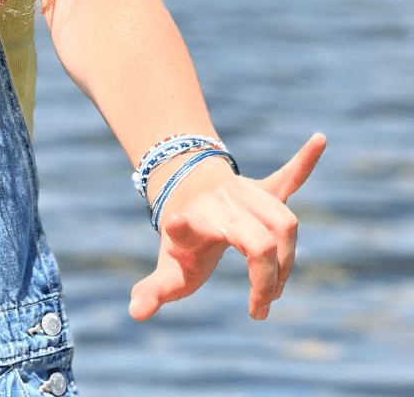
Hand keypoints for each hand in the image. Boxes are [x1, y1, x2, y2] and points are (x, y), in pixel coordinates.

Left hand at [129, 133, 326, 321]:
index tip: (180, 227)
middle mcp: (228, 199)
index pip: (228, 245)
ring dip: (288, 258)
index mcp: (206, 218)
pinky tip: (319, 139)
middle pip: (269, 240)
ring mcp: (249, 192)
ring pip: (286, 221)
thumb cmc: (182, 240)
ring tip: (275, 287)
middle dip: (271, 278)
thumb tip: (134, 313)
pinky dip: (303, 161)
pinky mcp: (266, 189)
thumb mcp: (170, 269)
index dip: (229, 249)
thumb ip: (155, 290)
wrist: (184, 197)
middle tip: (261, 306)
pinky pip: (289, 175)